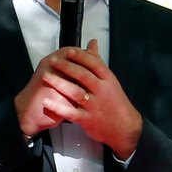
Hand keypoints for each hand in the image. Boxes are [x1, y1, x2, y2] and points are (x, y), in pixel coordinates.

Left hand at [14, 41, 142, 158]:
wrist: (125, 127)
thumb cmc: (115, 102)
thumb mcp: (110, 80)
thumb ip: (98, 62)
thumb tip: (92, 43)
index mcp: (108, 80)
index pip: (94, 64)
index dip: (81, 57)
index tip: (69, 51)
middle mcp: (102, 91)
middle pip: (83, 76)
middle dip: (66, 67)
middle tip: (52, 61)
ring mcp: (94, 106)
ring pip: (76, 92)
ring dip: (60, 84)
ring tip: (46, 76)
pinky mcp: (88, 120)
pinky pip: (71, 113)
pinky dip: (59, 108)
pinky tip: (47, 103)